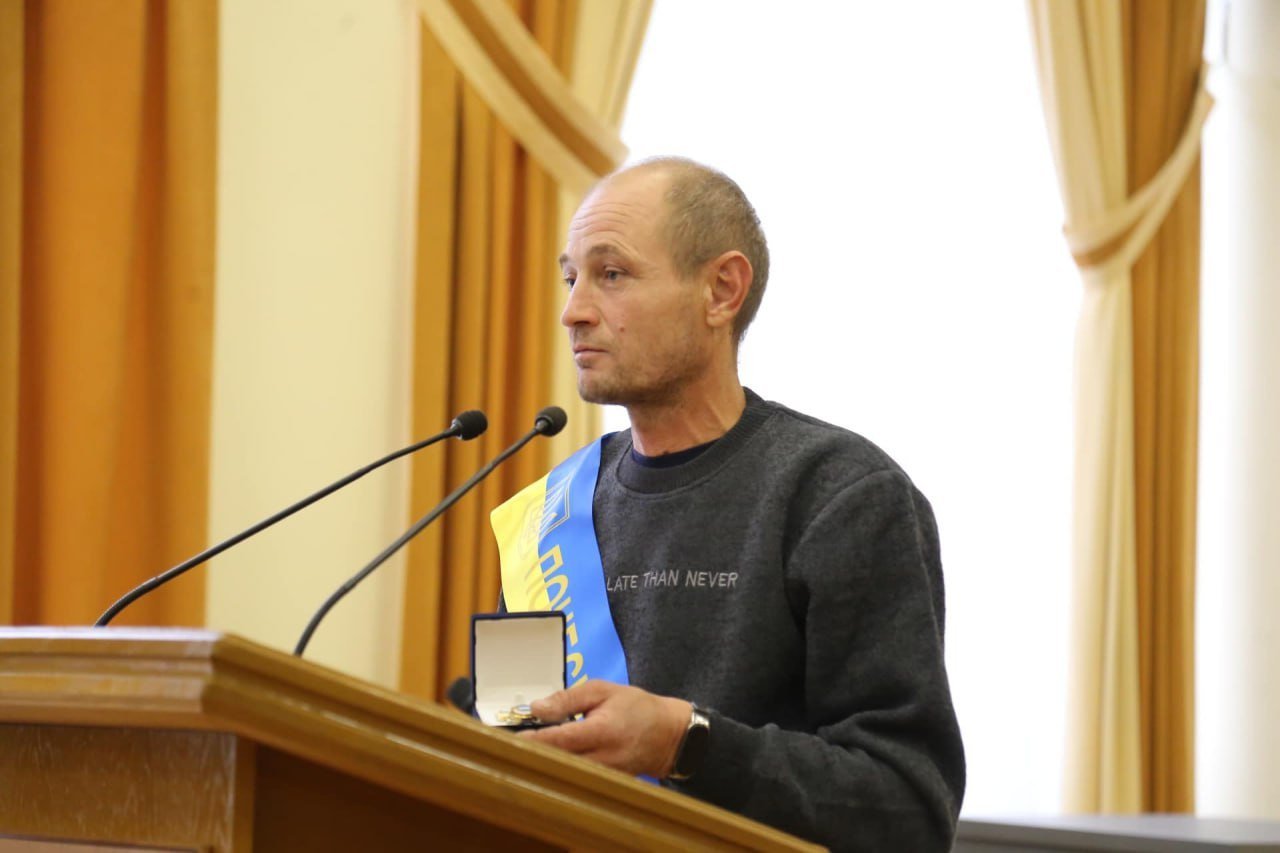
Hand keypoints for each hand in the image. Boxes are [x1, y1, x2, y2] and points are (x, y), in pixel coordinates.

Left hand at [520, 680, 691, 777]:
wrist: (668, 736)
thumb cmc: (635, 706)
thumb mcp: (603, 690)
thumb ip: (568, 699)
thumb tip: (536, 708)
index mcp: (602, 731)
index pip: (560, 740)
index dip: (533, 741)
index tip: (511, 739)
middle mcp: (602, 759)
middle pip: (558, 762)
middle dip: (533, 755)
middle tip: (510, 746)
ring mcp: (603, 776)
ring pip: (564, 775)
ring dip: (544, 764)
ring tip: (524, 753)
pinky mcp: (604, 785)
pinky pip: (575, 780)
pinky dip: (559, 771)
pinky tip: (547, 761)